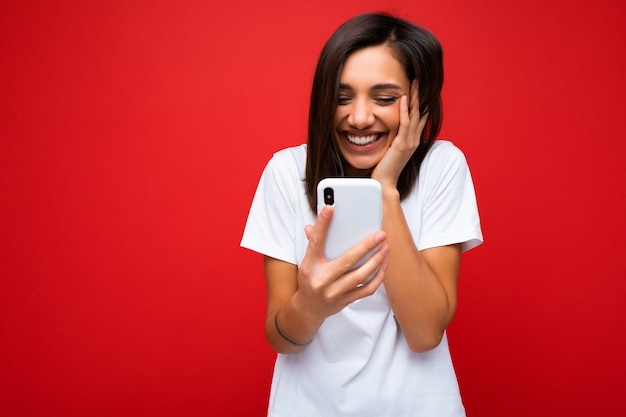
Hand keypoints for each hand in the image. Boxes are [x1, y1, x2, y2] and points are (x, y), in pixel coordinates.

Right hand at [292, 205, 387, 323]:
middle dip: (366, 246)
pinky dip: (378, 278)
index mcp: (309, 266)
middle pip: (347, 260)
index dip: (322, 224)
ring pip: (360, 276)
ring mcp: (334, 293)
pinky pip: (366, 289)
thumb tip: (313, 226)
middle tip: (380, 234)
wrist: (308, 309)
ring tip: (385, 248)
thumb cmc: (309, 280)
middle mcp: (321, 280)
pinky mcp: (345, 301)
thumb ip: (313, 244)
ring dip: (376, 261)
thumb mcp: (306, 262)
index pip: (316, 242)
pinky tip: (384, 266)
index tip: (330, 208)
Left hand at [372, 80, 428, 187]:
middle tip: (417, 81)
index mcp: (412, 141)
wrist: (384, 183)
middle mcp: (414, 140)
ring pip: (415, 115)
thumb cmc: (384, 169)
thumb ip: (392, 140)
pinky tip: (403, 99)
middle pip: (420, 113)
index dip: (420, 103)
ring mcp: (409, 142)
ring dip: (414, 98)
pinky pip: (405, 123)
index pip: (419, 118)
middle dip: (419, 96)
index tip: (418, 90)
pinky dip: (405, 110)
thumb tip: (387, 131)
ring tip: (413, 83)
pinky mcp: (401, 144)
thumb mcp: (391, 150)